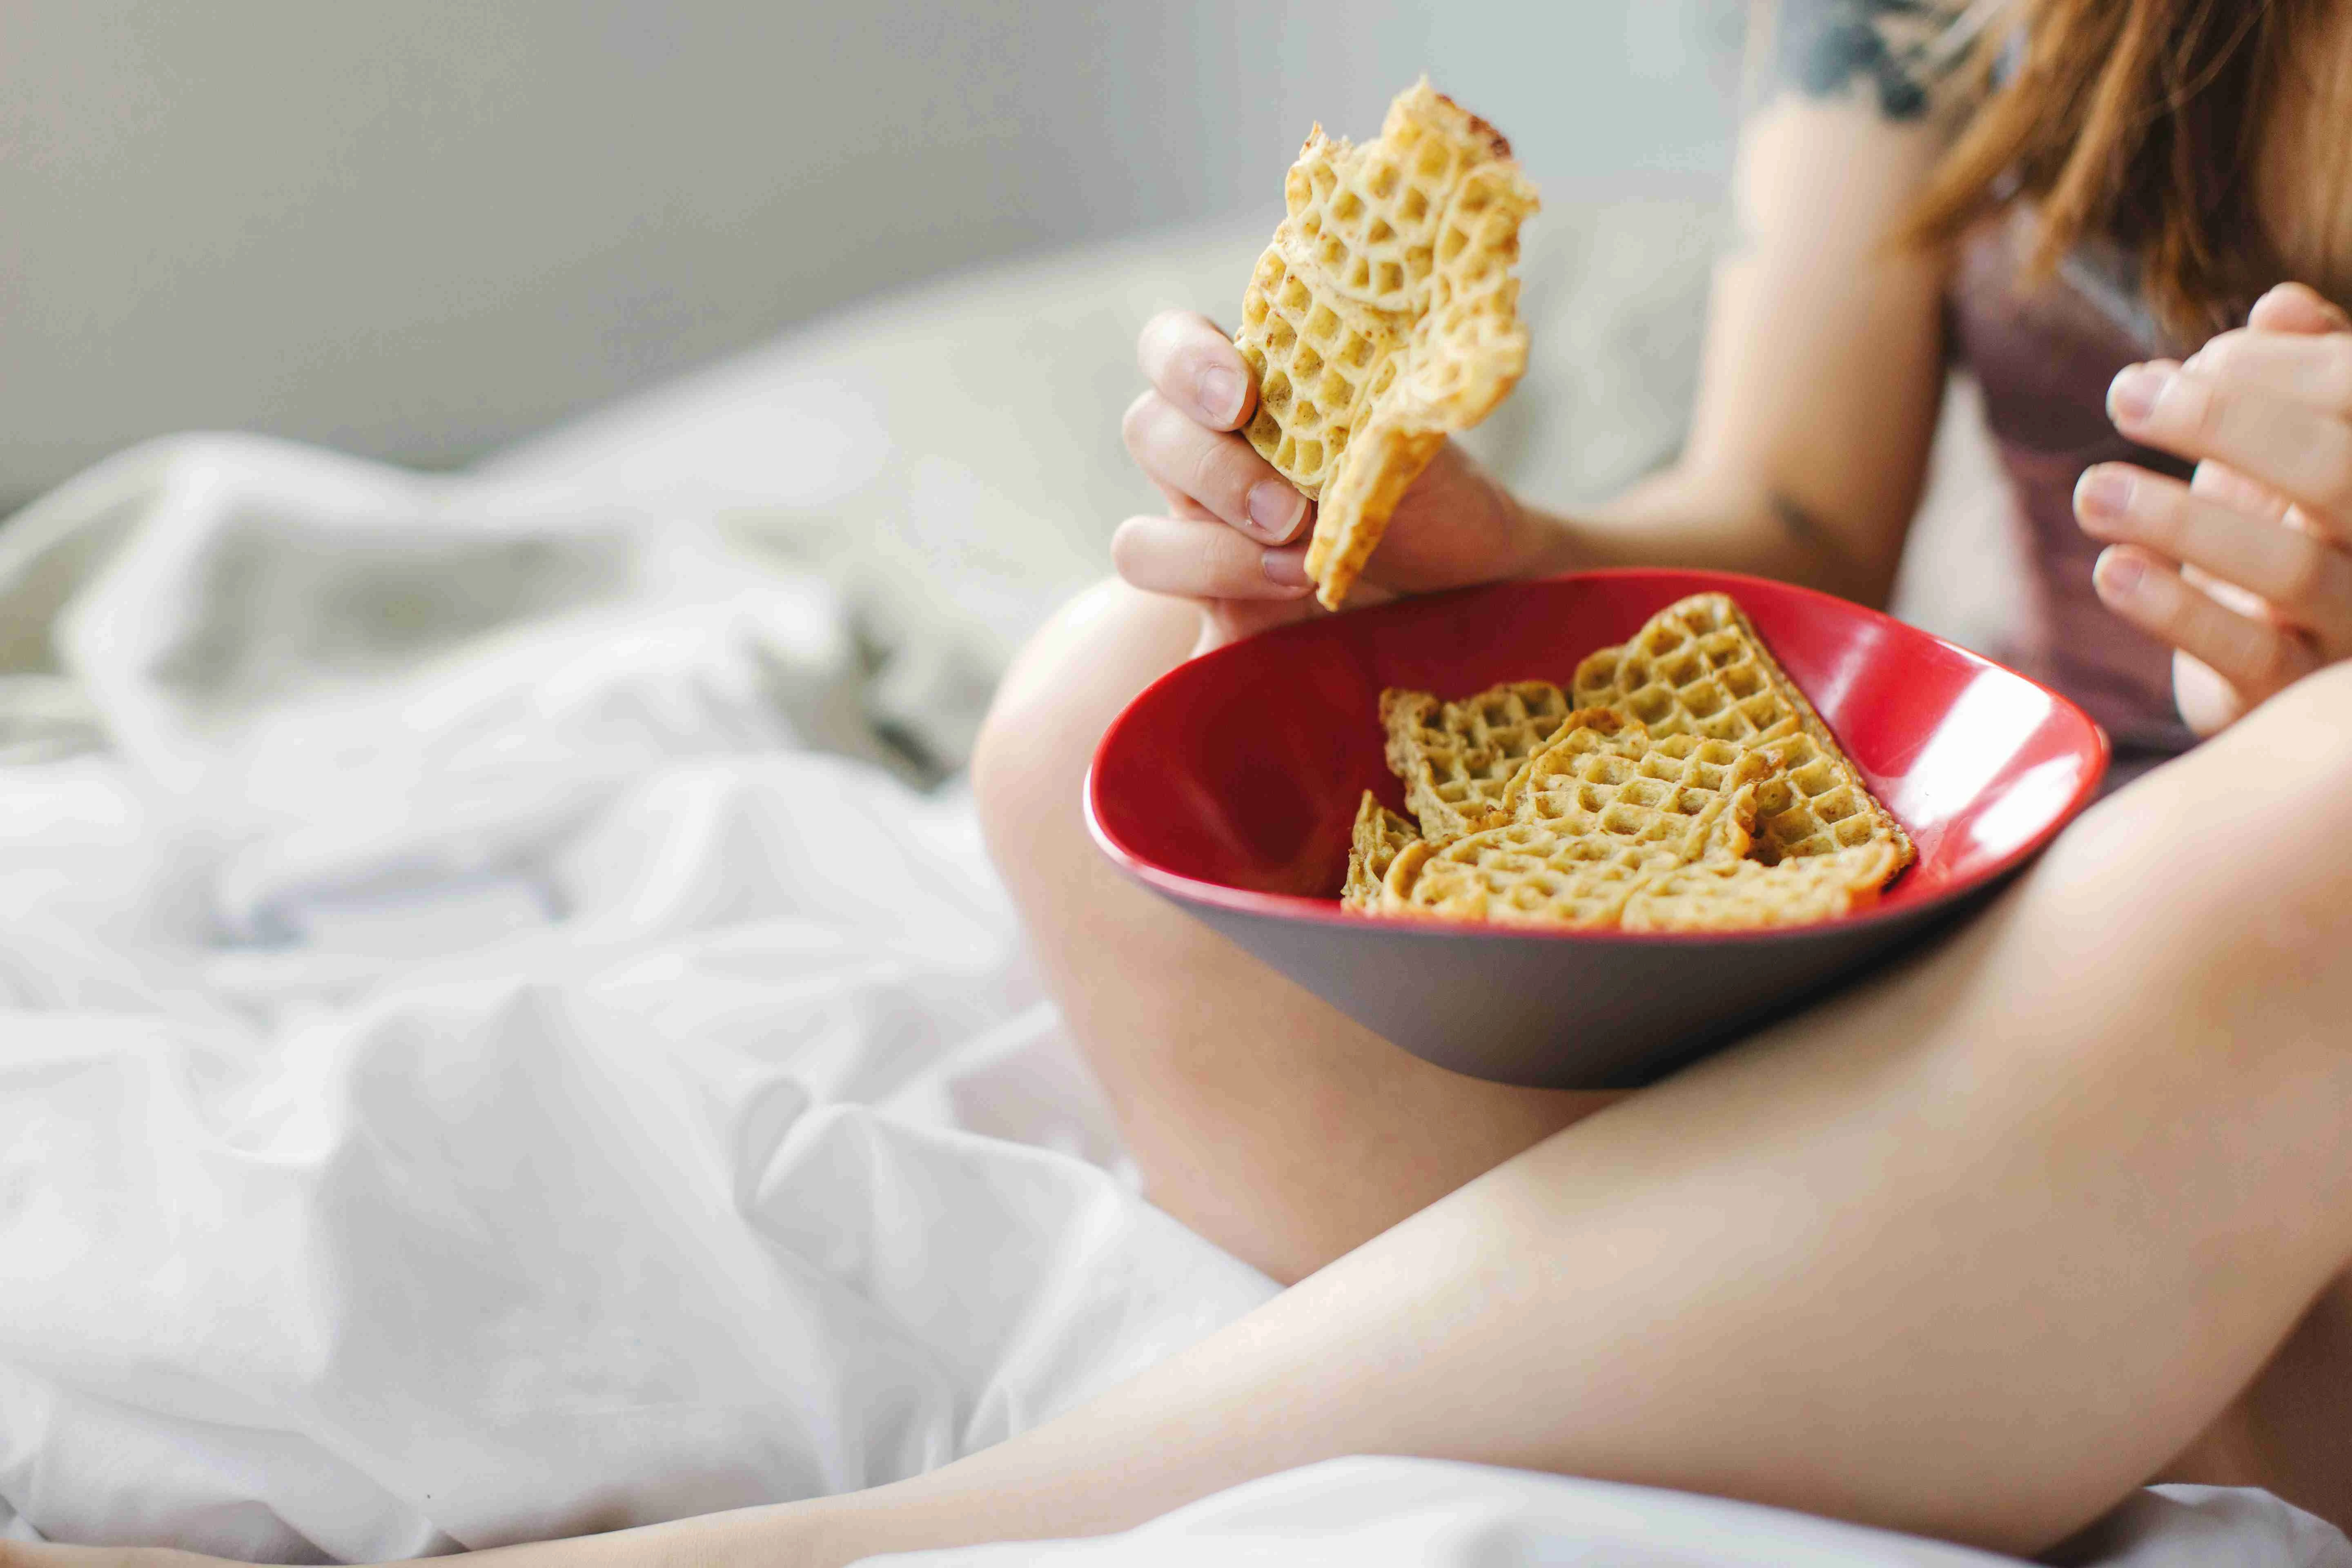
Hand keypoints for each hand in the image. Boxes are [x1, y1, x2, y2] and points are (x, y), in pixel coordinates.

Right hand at [1118, 310, 1541, 648]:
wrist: (1466, 580)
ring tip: (1300, 575)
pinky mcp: (1226, 625)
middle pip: (1149, 436)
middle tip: (1292, 513)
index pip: (1169, 350)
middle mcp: (1209, 464)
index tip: (1241, 397)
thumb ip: (1383, 408)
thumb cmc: (1435, 492)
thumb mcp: (1415, 437)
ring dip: (1214, 556)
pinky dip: (1197, 669)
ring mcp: (1206, 546)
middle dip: (1216, 472)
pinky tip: (1255, 663)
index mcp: (1245, 398)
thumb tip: (1393, 415)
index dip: (1185, 363)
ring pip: (1141, 544)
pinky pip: (1180, 654)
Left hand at [2074, 282, 2351, 734]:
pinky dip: (2174, 610)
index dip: (2284, 368)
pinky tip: (2112, 568)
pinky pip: (2248, 654)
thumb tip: (2280, 305)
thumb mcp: (2297, 443)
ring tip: (2090, 488)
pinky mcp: (2295, 696)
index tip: (2198, 357)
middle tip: (2124, 393)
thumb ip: (2302, 373)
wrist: (2286, 659)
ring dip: (2179, 518)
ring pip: (2291, 566)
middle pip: (2338, 472)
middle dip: (2228, 424)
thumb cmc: (2293, 525)